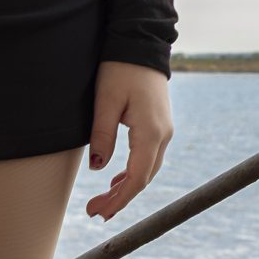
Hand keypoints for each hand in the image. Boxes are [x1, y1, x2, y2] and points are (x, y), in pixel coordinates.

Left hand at [84, 60, 172, 222]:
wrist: (141, 45)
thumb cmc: (120, 69)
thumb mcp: (105, 101)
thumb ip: (102, 135)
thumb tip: (98, 168)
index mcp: (150, 133)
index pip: (136, 179)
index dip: (118, 200)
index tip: (98, 213)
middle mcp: (163, 135)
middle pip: (143, 179)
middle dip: (120, 199)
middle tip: (94, 212)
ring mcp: (164, 131)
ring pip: (147, 169)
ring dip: (126, 187)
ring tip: (103, 201)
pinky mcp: (159, 125)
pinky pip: (148, 157)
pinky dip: (133, 172)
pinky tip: (118, 180)